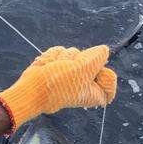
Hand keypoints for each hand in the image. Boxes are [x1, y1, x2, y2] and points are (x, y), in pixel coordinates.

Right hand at [0, 45, 117, 131]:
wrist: (32, 87)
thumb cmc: (59, 84)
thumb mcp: (84, 68)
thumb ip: (98, 57)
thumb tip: (103, 51)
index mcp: (95, 92)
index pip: (110, 79)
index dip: (104, 72)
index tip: (94, 74)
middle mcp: (85, 83)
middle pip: (91, 59)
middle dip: (79, 60)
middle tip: (69, 70)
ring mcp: (72, 74)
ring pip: (76, 53)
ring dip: (64, 56)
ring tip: (56, 68)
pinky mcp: (59, 67)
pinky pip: (62, 52)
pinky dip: (54, 56)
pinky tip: (49, 65)